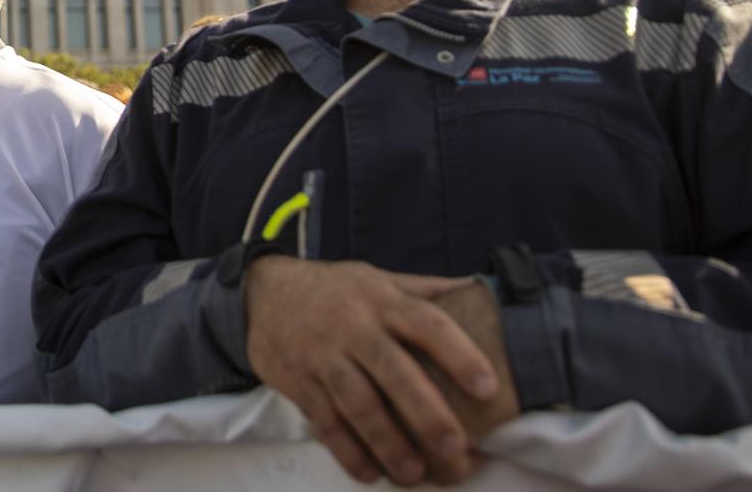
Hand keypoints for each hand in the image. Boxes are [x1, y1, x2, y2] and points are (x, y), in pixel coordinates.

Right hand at [243, 257, 499, 485]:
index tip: (488, 388)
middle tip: (455, 448)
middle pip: (393, 372)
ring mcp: (322, 356)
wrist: (263, 293)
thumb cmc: (336, 290)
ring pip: (358, 404)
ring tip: (414, 474)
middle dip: (425, 412)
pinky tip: (371, 472)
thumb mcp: (379, 279)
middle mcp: (353, 327)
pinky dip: (347, 450)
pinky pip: (324, 421)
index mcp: (383, 300)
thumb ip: (426, 291)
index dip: (459, 355)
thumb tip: (482, 293)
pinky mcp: (297, 382)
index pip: (427, 324)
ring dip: (387, 442)